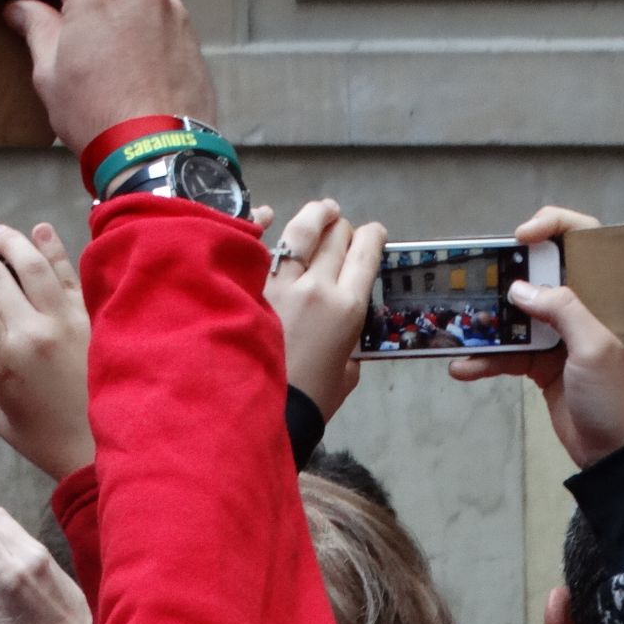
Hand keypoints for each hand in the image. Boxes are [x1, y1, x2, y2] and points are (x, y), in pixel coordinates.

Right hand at [0, 222, 94, 480]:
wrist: (103, 447)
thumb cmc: (44, 437)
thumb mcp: (1, 414)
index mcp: (2, 360)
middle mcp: (32, 332)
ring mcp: (65, 321)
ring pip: (33, 265)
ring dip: (9, 241)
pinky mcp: (90, 318)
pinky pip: (70, 274)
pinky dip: (54, 248)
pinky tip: (40, 230)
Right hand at [4, 0, 214, 153]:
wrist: (158, 156)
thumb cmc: (102, 119)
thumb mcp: (50, 74)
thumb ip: (37, 29)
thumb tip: (23, 12)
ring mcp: (170, 9)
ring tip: (85, 9)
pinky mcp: (187, 33)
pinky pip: (155, 3)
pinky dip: (132, 6)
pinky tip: (118, 38)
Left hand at [264, 200, 386, 419]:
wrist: (261, 411)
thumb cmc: (310, 399)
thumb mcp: (348, 371)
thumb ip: (351, 340)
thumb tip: (344, 324)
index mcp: (347, 307)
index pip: (366, 253)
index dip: (373, 236)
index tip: (374, 233)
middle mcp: (315, 286)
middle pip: (336, 237)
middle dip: (344, 229)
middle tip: (342, 230)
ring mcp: (277, 282)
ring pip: (301, 232)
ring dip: (316, 216)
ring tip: (324, 211)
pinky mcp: (248, 286)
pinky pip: (257, 245)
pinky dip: (262, 224)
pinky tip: (268, 213)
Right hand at [449, 206, 623, 467]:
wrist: (614, 453)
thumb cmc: (616, 397)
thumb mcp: (594, 347)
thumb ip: (561, 309)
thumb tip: (520, 287)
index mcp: (605, 296)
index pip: (586, 241)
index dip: (554, 227)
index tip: (519, 236)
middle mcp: (582, 309)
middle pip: (538, 276)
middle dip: (505, 278)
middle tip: (476, 281)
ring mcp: (558, 336)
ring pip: (515, 316)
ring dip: (487, 326)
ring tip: (459, 330)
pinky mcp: (540, 363)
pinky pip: (506, 354)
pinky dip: (485, 361)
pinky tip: (463, 368)